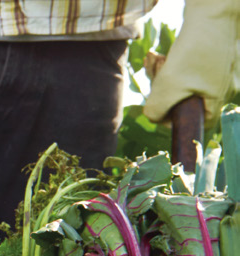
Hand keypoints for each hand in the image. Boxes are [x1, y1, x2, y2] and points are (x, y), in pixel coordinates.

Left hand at [144, 0, 239, 123]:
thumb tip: (153, 117)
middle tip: (154, 71)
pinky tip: (156, 55)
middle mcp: (224, 85)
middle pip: (185, 100)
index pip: (198, 122)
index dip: (174, 119)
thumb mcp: (168, 86)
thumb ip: (157, 110)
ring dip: (161, 73)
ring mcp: (220, 70)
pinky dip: (170, 63)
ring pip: (182, 82)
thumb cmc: (194, 49)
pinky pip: (186, 67)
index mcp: (219, 98)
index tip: (158, 105)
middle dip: (162, 88)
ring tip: (154, 58)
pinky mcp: (212, 55)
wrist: (214, 8)